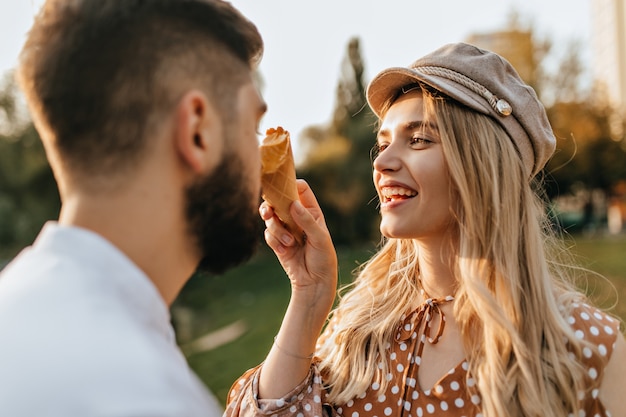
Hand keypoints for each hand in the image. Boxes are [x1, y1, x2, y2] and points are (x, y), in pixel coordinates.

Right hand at [260, 180, 336, 309]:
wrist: (314, 282)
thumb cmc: (323, 258)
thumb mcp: (320, 238)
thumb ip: (307, 221)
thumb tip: (294, 204)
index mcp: (312, 211)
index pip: (300, 189)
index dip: (290, 184)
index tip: (281, 187)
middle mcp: (297, 216)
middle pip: (279, 200)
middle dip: (271, 206)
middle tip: (268, 213)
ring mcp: (286, 228)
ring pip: (271, 218)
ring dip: (276, 230)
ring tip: (288, 243)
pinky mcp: (277, 241)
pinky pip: (268, 235)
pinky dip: (274, 242)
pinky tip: (285, 251)